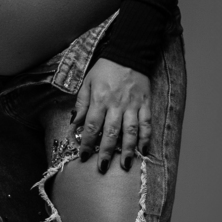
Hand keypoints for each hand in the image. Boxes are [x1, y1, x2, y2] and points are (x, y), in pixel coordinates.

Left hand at [72, 58, 151, 173]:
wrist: (128, 54)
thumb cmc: (105, 69)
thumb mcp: (87, 83)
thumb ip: (81, 104)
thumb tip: (75, 124)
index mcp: (100, 99)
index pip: (92, 126)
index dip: (87, 143)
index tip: (84, 156)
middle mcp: (117, 104)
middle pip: (111, 132)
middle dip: (106, 152)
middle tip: (102, 167)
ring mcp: (133, 105)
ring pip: (130, 131)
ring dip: (127, 149)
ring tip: (124, 165)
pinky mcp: (146, 104)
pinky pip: (147, 123)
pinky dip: (146, 138)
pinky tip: (143, 151)